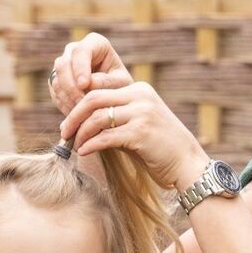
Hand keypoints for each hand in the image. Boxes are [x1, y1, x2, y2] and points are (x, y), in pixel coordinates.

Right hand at [48, 31, 131, 113]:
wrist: (113, 98)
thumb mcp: (121, 84)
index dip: (80, 67)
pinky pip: (55, 93)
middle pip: (63, 64)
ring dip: (67, 99)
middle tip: (81, 105)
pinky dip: (64, 105)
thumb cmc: (121, 87)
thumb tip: (88, 84)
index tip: (84, 85)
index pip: (81, 51)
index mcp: (95, 43)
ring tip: (81, 114)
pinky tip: (77, 115)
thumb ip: (106, 82)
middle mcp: (75, 50)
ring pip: (56, 80)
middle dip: (71, 87)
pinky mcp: (57, 81)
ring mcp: (63, 65)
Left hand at [57, 72, 207, 194]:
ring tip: (73, 144)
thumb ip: (116, 119)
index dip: (79, 103)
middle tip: (64, 131)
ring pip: (98, 117)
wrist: (187, 164)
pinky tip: (84, 152)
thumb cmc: (159, 150)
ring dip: (80, 132)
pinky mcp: (141, 133)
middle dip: (74, 115)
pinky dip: (91, 144)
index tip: (69, 120)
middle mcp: (140, 96)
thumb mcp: (138, 126)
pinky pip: (106, 136)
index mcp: (138, 90)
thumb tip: (83, 122)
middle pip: (94, 98)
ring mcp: (142, 113)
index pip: (99, 88)